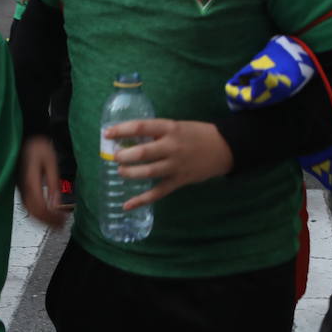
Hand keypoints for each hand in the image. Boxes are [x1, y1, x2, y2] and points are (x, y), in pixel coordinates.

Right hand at [17, 135, 65, 227]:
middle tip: (61, 227)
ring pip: (30, 211)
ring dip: (43, 220)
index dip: (51, 217)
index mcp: (30, 182)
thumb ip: (53, 183)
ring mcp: (19, 189)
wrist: (23, 138)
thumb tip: (56, 203)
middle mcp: (22, 188)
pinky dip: (38, 214)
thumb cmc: (37, 146)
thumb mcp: (50, 162)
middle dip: (48, 222)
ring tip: (56, 224)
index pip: (40, 206)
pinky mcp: (20, 189)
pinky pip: (28, 206)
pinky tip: (46, 215)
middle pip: (34, 212)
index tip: (62, 221)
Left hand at [105, 119, 232, 209]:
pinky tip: (127, 204)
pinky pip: (158, 192)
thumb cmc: (197, 134)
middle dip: (124, 155)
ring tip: (121, 172)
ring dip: (130, 173)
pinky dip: (141, 200)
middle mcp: (172, 146)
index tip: (107, 133)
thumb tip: (131, 139)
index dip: (122, 130)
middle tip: (115, 156)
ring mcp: (176, 165)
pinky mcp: (179, 181)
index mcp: (170, 128)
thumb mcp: (177, 126)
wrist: (225, 148)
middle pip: (143, 152)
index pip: (141, 127)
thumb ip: (157, 133)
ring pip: (148, 172)